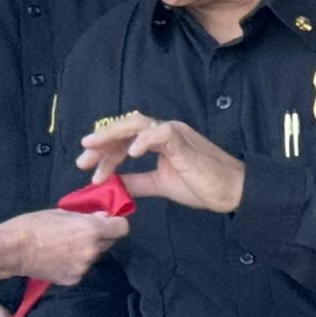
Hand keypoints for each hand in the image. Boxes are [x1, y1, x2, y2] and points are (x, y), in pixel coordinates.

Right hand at [0, 207, 129, 285]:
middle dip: (100, 237)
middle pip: (109, 243)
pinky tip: (57, 258)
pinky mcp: (73, 279)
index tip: (107, 222)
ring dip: (86, 251)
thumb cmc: (32, 226)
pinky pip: (81, 268)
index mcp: (92, 230)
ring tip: (63, 246)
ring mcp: (84, 267)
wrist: (9, 250)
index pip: (122, 228)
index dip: (115, 224)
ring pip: (94, 256)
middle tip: (80, 233)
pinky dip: (74, 263)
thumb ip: (86, 216)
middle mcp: (92, 250)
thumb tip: (103, 217)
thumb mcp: (60, 213)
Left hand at [80, 114, 245, 212]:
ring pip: (137, 124)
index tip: (90, 172)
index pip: (125, 139)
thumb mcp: (161, 184)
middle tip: (82, 159)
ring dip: (113, 137)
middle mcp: (166, 131)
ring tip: (94, 150)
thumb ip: (137, 182)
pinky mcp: (185, 142)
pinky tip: (130, 154)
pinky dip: (143, 140)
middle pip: (126, 126)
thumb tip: (114, 184)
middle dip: (101, 141)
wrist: (234, 192)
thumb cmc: (203, 186)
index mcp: (160, 139)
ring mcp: (175, 134)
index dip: (105, 154)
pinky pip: (161, 133)